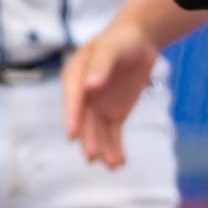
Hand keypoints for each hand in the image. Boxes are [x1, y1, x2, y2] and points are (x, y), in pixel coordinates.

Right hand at [61, 18, 164, 168]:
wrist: (136, 43)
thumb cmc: (119, 41)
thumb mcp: (111, 48)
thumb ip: (101, 65)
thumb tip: (90, 85)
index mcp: (75, 78)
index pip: (73, 99)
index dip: (72, 117)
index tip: (72, 135)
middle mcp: (83, 96)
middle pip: (85, 120)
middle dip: (88, 139)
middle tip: (92, 157)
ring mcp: (97, 107)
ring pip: (98, 132)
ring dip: (103, 148)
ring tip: (113, 166)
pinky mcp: (113, 114)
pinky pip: (113, 133)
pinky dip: (115, 147)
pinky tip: (120, 162)